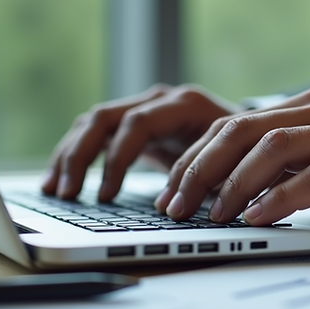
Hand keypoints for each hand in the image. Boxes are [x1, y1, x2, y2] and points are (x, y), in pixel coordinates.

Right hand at [41, 84, 239, 200]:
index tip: (106, 196)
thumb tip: (170, 208)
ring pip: (93, 123)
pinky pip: (96, 134)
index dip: (118, 159)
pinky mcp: (134, 124)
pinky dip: (75, 155)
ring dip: (70, 156)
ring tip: (55, 190)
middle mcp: (160, 100)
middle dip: (81, 156)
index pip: (137, 123)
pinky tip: (60, 181)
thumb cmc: (247, 152)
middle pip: (104, 118)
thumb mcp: (233, 164)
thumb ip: (204, 178)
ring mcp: (144, 108)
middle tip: (68, 193)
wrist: (254, 135)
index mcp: (185, 104)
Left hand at [156, 88, 309, 224]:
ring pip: (272, 149)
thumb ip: (300, 160)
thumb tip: (245, 188)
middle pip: (242, 130)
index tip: (171, 190)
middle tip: (174, 206)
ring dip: (231, 184)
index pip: (235, 123)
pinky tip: (257, 217)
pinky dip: (280, 198)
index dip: (195, 157)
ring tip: (209, 215)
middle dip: (198, 169)